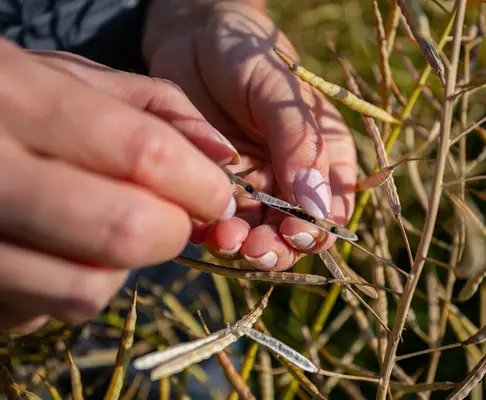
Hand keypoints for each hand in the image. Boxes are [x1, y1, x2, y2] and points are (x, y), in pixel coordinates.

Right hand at [0, 39, 236, 332]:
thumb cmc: (8, 97)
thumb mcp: (73, 76)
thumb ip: (157, 106)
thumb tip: (226, 157)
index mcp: (17, 95)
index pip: (146, 156)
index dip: (201, 185)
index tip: (217, 196)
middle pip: (126, 232)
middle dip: (172, 231)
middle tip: (170, 215)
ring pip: (88, 288)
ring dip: (120, 265)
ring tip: (103, 228)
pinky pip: (42, 311)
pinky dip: (70, 285)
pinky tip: (56, 248)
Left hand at [143, 1, 356, 270]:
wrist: (190, 39)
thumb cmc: (244, 54)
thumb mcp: (278, 90)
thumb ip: (299, 142)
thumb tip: (316, 205)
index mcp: (323, 156)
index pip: (332, 210)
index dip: (317, 231)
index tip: (293, 232)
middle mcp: (292, 179)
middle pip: (295, 234)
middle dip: (277, 248)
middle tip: (253, 247)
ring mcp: (254, 188)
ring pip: (258, 237)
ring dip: (244, 248)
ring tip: (224, 238)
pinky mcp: (218, 190)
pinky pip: (220, 225)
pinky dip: (212, 236)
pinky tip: (202, 231)